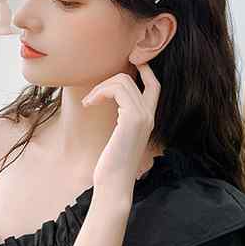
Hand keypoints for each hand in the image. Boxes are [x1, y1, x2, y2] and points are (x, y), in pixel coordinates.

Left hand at [81, 63, 160, 199]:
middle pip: (135, 78)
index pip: (155, 86)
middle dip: (110, 79)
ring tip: (89, 102)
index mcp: (148, 118)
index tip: (131, 62)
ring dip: (100, 87)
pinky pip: (116, 89)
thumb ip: (122, 118)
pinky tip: (89, 104)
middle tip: (93, 96)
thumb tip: (110, 100)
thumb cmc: (112, 164)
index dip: (146, 70)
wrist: (114, 183)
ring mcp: (143, 115)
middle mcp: (149, 114)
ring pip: (123, 80)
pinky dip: (99, 92)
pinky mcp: (132, 118)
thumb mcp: (119, 136)